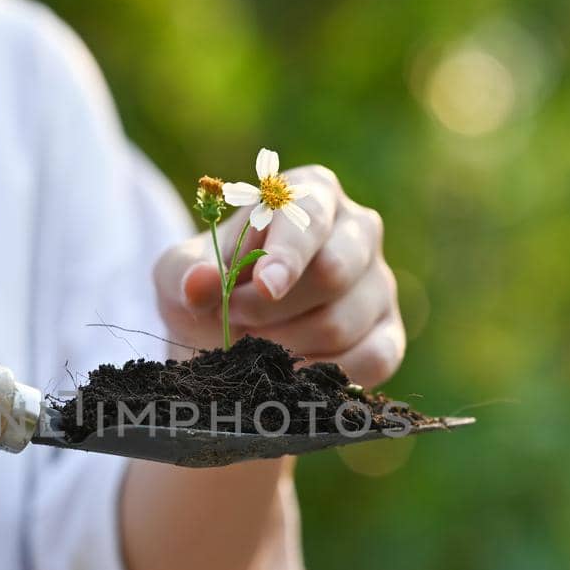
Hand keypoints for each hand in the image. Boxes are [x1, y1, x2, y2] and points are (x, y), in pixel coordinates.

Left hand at [154, 165, 403, 386]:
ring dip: (285, 346)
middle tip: (234, 323)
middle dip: (273, 309)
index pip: (309, 219)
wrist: (226, 334)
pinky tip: (288, 375)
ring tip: (252, 347)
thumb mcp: (181, 273)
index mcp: (312, 193)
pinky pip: (371, 360)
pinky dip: (322, 376)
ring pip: (341, 322)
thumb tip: (199, 285)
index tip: (263, 286)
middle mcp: (357, 231)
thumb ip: (187, 273)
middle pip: (333, 271)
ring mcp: (379, 284)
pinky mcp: (389, 335)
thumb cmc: (212, 287)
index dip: (287, 255)